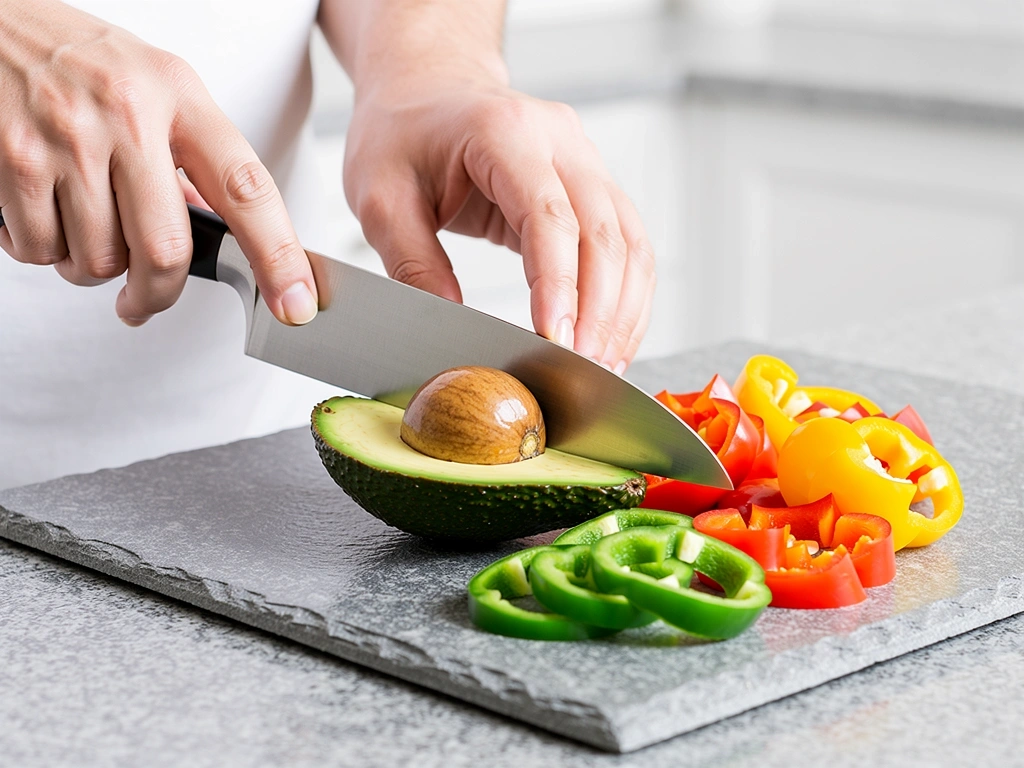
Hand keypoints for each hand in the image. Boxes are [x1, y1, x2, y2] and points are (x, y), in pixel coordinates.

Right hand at [0, 0, 316, 325]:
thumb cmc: (77, 58)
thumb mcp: (153, 86)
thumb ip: (190, 154)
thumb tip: (216, 229)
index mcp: (179, 96)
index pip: (249, 190)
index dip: (279, 256)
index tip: (296, 303)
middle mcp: (129, 115)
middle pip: (164, 250)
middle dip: (155, 292)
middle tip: (144, 299)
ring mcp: (69, 138)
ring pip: (98, 262)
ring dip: (91, 267)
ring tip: (80, 226)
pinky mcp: (14, 160)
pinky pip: (40, 251)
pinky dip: (41, 250)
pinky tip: (41, 212)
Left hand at [342, 75, 655, 372]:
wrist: (427, 88)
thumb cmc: (401, 134)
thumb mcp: (379, 197)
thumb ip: (412, 261)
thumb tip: (453, 323)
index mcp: (504, 131)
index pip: (549, 214)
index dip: (558, 283)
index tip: (554, 338)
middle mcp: (559, 138)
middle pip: (604, 231)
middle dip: (598, 310)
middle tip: (582, 369)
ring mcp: (584, 158)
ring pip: (629, 240)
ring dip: (623, 309)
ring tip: (604, 366)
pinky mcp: (593, 185)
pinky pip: (627, 242)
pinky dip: (626, 295)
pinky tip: (613, 337)